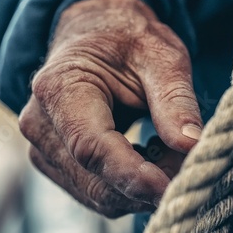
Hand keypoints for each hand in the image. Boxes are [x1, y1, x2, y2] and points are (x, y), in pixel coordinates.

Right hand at [18, 0, 202, 217]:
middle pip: (95, 179)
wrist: (96, 38)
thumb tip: (192, 145)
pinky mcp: (55, 164)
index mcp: (59, 88)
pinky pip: (95, 192)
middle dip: (147, 184)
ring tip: (171, 156)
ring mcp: (43, 149)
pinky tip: (150, 161)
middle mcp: (40, 125)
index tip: (172, 187)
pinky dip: (129, 188)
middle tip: (189, 165)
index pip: (91, 147)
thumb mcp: (161, 57)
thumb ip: (175, 100)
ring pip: (97, 194)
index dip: (133, 175)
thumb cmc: (127, 42)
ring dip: (141, 189)